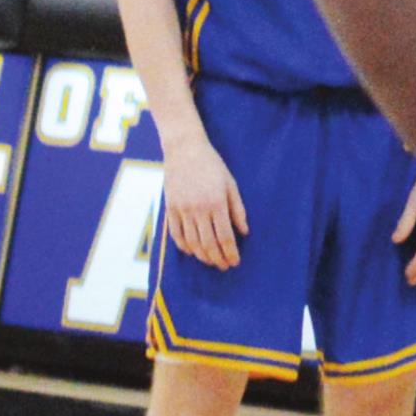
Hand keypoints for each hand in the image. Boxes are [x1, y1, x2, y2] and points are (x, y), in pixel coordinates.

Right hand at [164, 135, 247, 269]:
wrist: (184, 150)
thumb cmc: (212, 165)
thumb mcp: (231, 184)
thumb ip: (238, 209)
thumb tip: (244, 232)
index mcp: (216, 203)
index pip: (225, 236)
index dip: (230, 252)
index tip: (235, 262)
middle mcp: (199, 209)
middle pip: (208, 243)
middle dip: (218, 258)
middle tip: (224, 266)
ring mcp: (182, 210)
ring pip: (192, 242)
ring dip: (202, 256)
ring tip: (211, 261)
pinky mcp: (170, 208)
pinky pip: (176, 234)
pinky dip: (184, 246)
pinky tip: (192, 251)